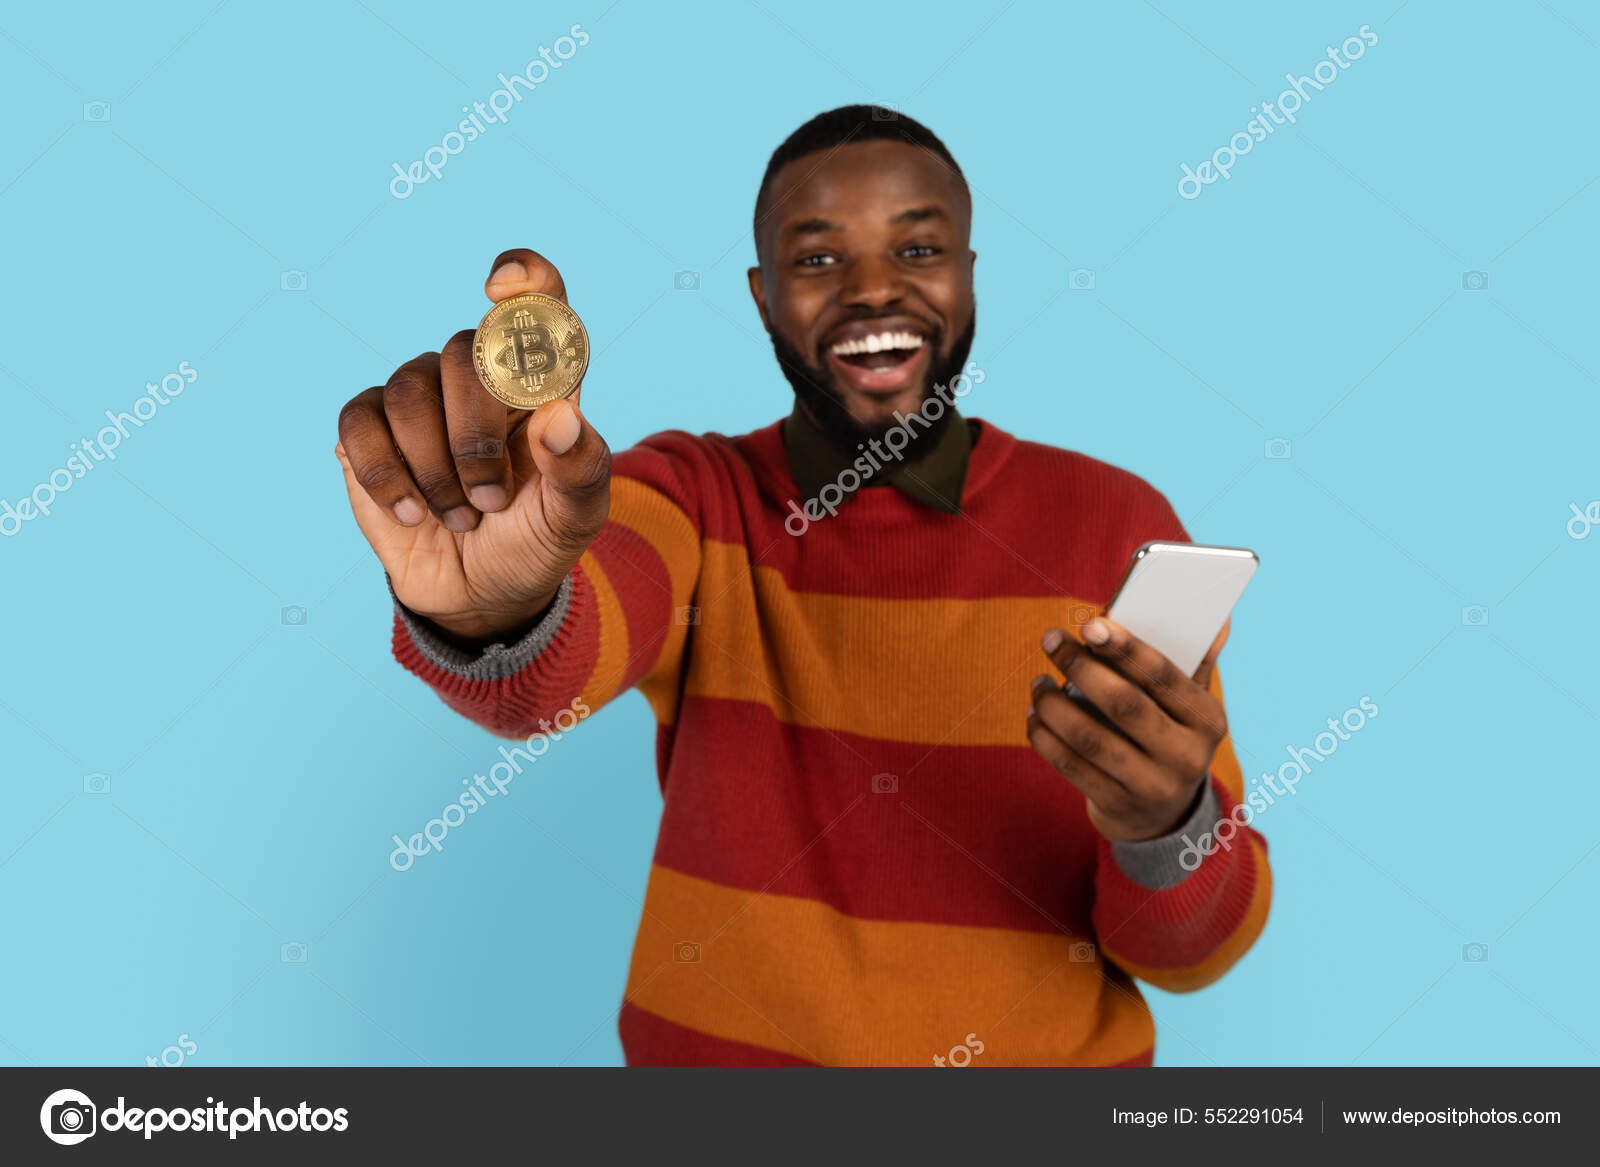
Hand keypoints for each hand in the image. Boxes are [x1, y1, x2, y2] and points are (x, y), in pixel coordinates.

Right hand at [335, 249, 610, 642]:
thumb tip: (559, 417)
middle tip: (491, 498)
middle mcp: (479, 374)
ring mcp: (422, 396)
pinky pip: (359, 422)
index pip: (541, 303)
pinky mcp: (370, 428)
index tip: (500, 288)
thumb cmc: (536, 539)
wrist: (483, 591)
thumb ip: (580, 468)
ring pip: (409, 390)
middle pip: (466, 352)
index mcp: (541, 382)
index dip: (525, 279)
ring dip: (435, 468)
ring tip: (461, 515)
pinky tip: (411, 511)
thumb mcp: (575, 518)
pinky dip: (385, 474)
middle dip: (475, 435)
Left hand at [1026, 617, 1229, 841]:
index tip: (1090, 624)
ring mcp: (1152, 787)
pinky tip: (1034, 715)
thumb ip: (1194, 663)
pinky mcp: (1118, 806)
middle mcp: (1186, 757)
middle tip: (1051, 639)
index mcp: (1208, 720)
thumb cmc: (1170, 738)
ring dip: (1053, 704)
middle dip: (1081, 667)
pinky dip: (1044, 737)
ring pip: (1090, 738)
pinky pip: (1071, 766)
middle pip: (1123, 704)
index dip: (1124, 648)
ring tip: (1038, 682)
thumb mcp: (1190, 708)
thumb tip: (1218, 619)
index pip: (1163, 676)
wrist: (1164, 816)